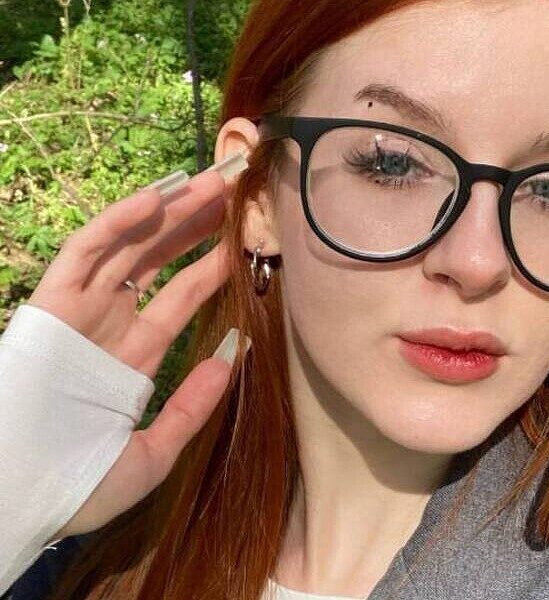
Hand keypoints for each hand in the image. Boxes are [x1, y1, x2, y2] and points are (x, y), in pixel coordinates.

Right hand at [27, 168, 242, 540]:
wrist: (20, 503)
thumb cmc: (80, 487)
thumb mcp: (155, 451)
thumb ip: (192, 405)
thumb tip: (235, 355)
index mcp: (133, 357)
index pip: (179, 298)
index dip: (210, 265)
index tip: (244, 238)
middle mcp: (109, 326)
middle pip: (158, 261)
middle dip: (194, 225)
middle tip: (234, 192)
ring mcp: (79, 313)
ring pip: (129, 247)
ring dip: (169, 212)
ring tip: (213, 183)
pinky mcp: (50, 307)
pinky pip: (85, 254)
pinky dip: (117, 223)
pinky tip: (158, 198)